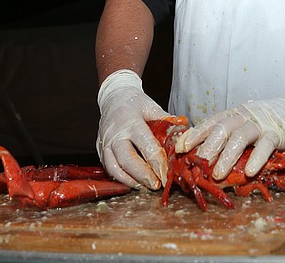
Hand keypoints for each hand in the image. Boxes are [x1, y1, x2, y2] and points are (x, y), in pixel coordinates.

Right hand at [96, 69, 170, 189]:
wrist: (113, 97)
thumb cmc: (135, 102)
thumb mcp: (153, 107)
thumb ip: (167, 122)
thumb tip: (185, 133)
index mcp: (131, 122)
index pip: (146, 145)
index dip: (157, 163)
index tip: (166, 175)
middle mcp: (116, 134)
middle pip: (127, 160)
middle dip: (143, 176)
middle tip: (156, 185)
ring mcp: (105, 142)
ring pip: (114, 168)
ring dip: (130, 180)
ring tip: (144, 186)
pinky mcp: (100, 149)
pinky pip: (108, 168)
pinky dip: (120, 177)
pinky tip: (133, 181)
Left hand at [174, 85, 284, 180]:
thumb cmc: (272, 123)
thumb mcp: (248, 126)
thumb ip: (233, 139)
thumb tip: (210, 161)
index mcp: (235, 115)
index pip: (210, 122)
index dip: (194, 135)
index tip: (179, 148)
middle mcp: (244, 116)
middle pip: (221, 129)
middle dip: (206, 146)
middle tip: (195, 164)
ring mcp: (261, 123)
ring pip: (240, 137)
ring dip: (227, 156)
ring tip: (218, 174)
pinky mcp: (278, 132)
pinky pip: (265, 145)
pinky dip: (256, 158)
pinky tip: (249, 172)